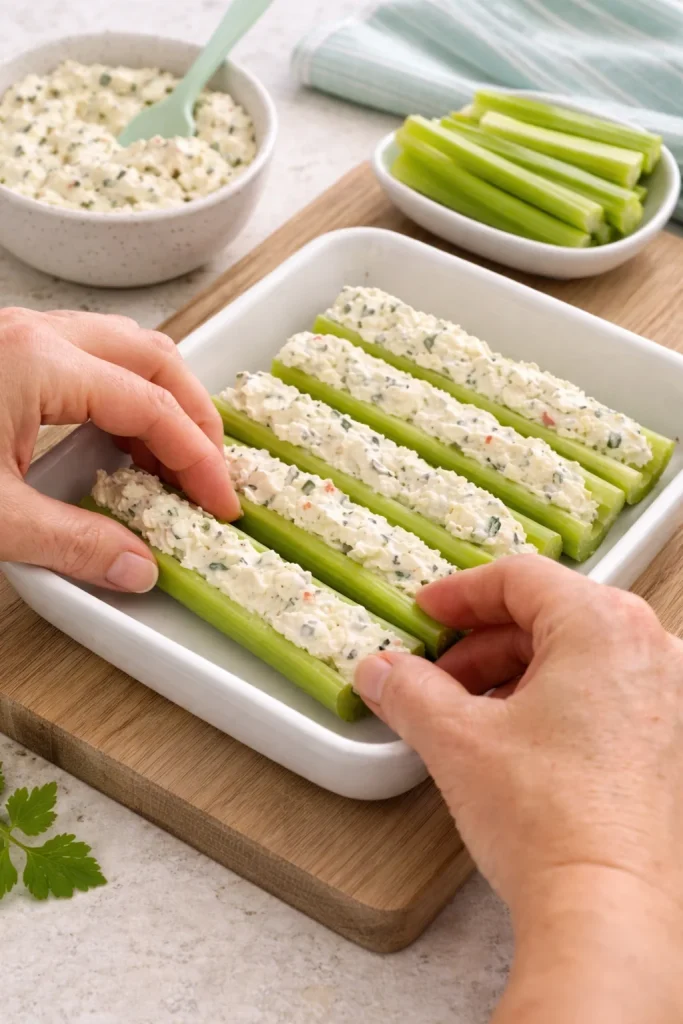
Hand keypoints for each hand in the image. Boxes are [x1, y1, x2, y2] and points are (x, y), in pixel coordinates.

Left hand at [0, 307, 239, 591]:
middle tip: (210, 475)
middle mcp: (35, 334)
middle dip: (195, 417)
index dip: (200, 459)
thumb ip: (71, 544)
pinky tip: (122, 441)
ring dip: (162, 399)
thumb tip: (138, 568)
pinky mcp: (5, 351)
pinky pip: (88, 357)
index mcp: (38, 362)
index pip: (153, 406)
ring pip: (123, 347)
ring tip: (172, 460)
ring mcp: (17, 336)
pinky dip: (123, 395)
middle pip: (153, 357)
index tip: (220, 502)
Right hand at [355, 556, 682, 1021]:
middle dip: (481, 642)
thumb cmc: (552, 821)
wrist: (607, 909)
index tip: (427, 613)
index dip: (460, 593)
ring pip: (574, 654)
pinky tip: (511, 738)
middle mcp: (648, 649)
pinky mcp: (666, 740)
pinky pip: (600, 691)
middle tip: (436, 671)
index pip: (520, 577)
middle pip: (549, 613)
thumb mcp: (455, 740)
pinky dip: (550, 698)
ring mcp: (666, 696)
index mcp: (602, 624)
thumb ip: (408, 691)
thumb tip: (381, 671)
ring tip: (465, 713)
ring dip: (512, 672)